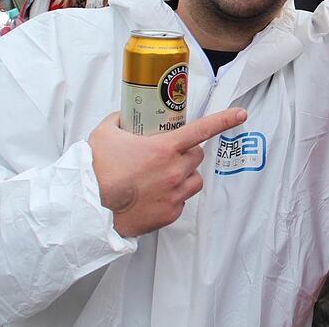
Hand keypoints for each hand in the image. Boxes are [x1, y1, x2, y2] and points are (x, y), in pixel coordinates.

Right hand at [89, 108, 247, 236]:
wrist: (89, 206)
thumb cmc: (96, 170)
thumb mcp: (106, 133)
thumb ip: (120, 120)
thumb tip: (125, 115)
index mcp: (164, 148)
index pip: (202, 129)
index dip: (224, 120)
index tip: (240, 114)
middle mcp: (174, 170)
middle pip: (197, 155)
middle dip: (186, 152)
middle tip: (167, 155)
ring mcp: (174, 194)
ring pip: (194, 179)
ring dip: (185, 174)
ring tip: (163, 176)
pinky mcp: (170, 214)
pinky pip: (182, 200)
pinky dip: (173, 196)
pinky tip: (154, 194)